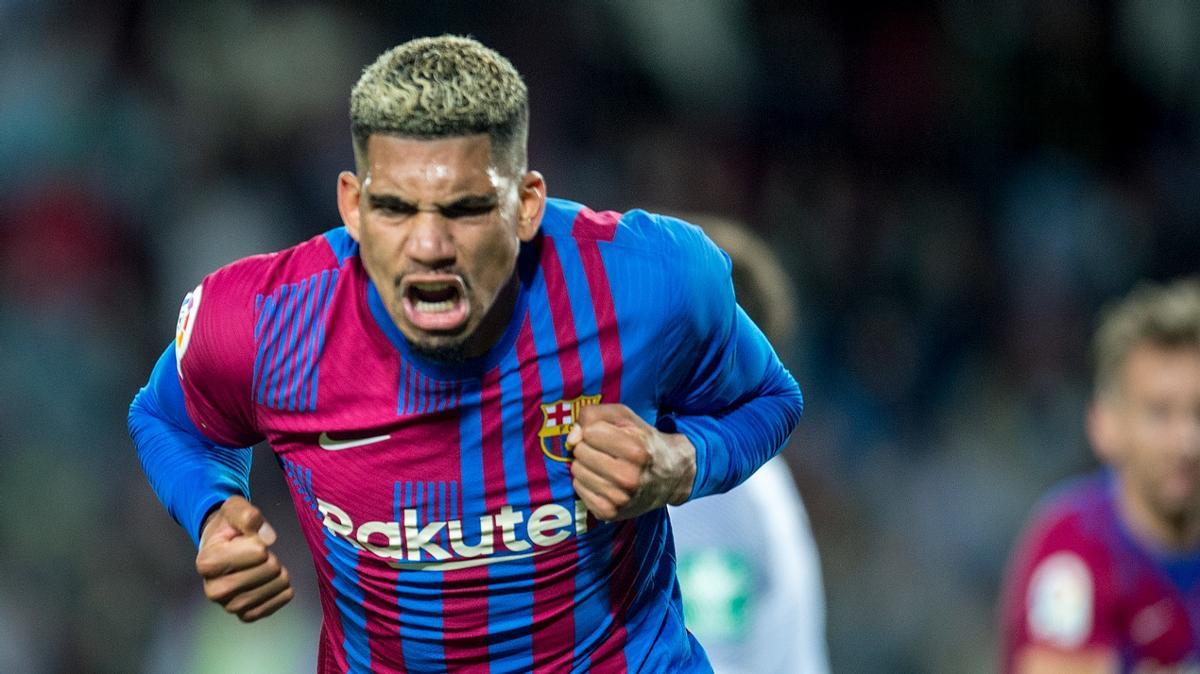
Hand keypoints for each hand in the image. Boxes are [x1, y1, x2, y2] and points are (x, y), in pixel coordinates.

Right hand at [195, 496, 293, 621]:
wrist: (220, 547)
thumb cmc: (228, 527)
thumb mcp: (234, 509)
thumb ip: (249, 516)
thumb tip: (269, 538)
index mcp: (208, 563)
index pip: (259, 552)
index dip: (260, 542)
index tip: (247, 542)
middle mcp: (215, 590)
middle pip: (270, 569)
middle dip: (271, 557)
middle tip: (257, 555)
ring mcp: (230, 606)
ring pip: (275, 586)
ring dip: (278, 573)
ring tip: (263, 566)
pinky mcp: (244, 615)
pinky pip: (275, 605)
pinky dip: (281, 592)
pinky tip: (272, 582)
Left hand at [567, 403, 695, 520]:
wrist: (670, 477)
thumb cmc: (644, 442)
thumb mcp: (625, 418)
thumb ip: (594, 415)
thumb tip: (571, 439)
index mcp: (636, 451)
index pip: (589, 432)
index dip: (596, 430)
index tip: (609, 435)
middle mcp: (628, 478)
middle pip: (580, 451)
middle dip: (590, 447)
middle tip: (608, 452)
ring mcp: (618, 498)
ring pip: (577, 470)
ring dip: (587, 465)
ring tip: (606, 466)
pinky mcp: (609, 513)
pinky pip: (578, 489)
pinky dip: (587, 482)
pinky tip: (603, 481)